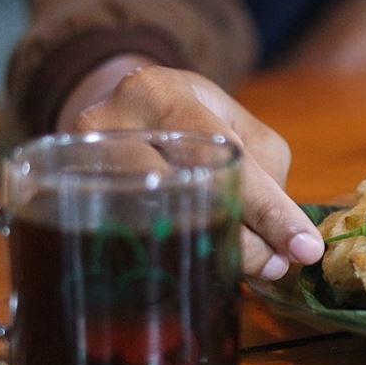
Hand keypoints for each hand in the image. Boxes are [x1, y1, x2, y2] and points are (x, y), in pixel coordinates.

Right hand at [58, 61, 323, 279]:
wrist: (120, 115)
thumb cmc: (193, 124)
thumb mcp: (240, 129)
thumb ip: (269, 178)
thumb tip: (281, 254)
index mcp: (159, 93)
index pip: (220, 154)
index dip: (268, 208)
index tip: (304, 249)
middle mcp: (109, 121)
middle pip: (180, 192)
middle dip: (239, 238)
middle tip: (275, 266)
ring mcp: (76, 163)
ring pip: (148, 223)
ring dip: (207, 254)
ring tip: (247, 268)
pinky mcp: (61, 199)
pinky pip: (119, 244)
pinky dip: (165, 261)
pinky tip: (193, 271)